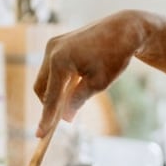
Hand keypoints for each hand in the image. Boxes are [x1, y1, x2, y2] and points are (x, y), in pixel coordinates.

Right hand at [33, 12, 144, 136]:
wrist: (124, 29)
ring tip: (72, 99)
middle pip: (41, 87)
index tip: (40, 135)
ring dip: (54, 91)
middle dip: (49, 104)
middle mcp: (52, 51)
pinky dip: (58, 80)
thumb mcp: (98, 84)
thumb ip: (78, 101)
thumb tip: (65, 118)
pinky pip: (51, 67)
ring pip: (45, 77)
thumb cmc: (114, 56)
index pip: (51, 97)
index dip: (46, 119)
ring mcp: (53, 45)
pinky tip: (73, 84)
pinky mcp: (57, 43)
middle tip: (59, 119)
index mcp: (60, 61)